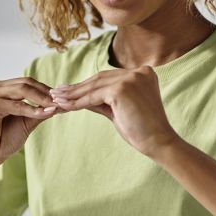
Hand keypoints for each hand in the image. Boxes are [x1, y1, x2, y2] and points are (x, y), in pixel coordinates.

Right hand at [0, 77, 60, 174]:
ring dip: (41, 99)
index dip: (47, 90)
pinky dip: (31, 109)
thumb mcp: (27, 121)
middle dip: (46, 93)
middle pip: (26, 83)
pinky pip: (16, 106)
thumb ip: (40, 110)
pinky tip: (44, 114)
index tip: (65, 98)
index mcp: (3, 88)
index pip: (29, 83)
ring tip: (56, 106)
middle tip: (63, 101)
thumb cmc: (4, 139)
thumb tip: (61, 103)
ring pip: (22, 91)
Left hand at [49, 66, 178, 157]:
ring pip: (94, 87)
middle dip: (77, 87)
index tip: (69, 89)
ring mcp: (131, 79)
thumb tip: (79, 96)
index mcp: (143, 73)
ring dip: (73, 94)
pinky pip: (93, 96)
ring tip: (57, 99)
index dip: (87, 84)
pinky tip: (65, 106)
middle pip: (99, 79)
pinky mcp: (122, 89)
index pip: (108, 77)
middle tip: (57, 92)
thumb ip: (103, 100)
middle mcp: (138, 72)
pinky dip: (78, 102)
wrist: (158, 142)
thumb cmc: (142, 130)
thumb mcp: (120, 109)